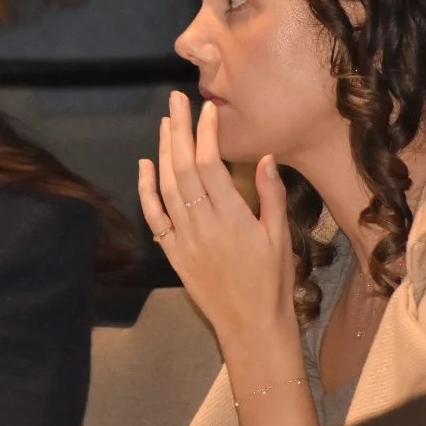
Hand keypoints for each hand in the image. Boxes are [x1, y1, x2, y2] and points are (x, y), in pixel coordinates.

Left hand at [138, 92, 296, 348]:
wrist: (251, 324)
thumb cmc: (272, 280)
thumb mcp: (280, 236)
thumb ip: (271, 195)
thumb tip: (265, 157)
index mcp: (231, 216)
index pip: (210, 164)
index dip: (205, 133)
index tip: (207, 109)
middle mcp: (202, 223)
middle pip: (183, 167)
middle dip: (178, 130)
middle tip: (176, 100)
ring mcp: (183, 237)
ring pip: (166, 186)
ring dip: (163, 151)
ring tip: (165, 123)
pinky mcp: (173, 252)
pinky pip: (154, 216)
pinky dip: (146, 189)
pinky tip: (145, 165)